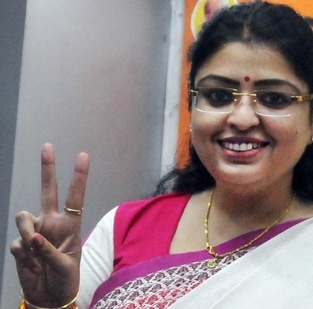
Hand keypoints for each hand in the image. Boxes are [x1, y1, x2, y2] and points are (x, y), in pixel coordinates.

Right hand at [10, 143, 89, 306]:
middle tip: (48, 146)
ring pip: (23, 217)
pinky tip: (33, 267)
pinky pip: (17, 243)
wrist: (50, 296)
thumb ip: (48, 250)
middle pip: (48, 190)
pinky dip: (24, 257)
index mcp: (70, 224)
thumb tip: (33, 237)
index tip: (83, 155)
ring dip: (27, 234)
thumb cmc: (65, 278)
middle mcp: (52, 222)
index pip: (76, 196)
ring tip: (36, 256)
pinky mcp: (21, 244)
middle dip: (48, 168)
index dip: (79, 177)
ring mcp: (35, 231)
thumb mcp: (65, 265)